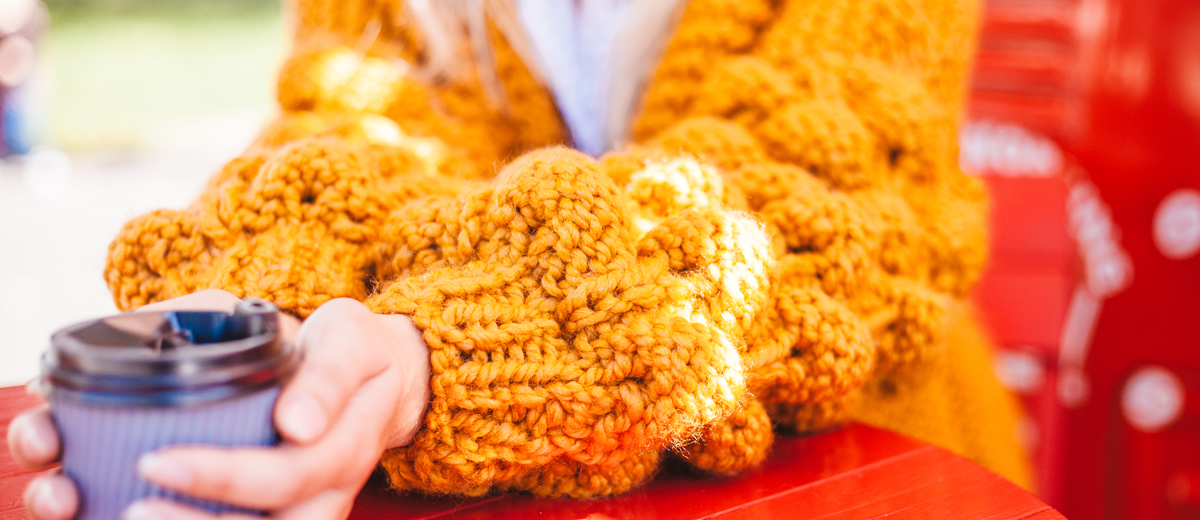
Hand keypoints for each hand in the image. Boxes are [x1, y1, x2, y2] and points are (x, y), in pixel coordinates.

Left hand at [9, 290, 430, 519]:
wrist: (380, 380)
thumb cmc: (355, 352)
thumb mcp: (350, 340)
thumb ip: (327, 375)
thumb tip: (297, 422)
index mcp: (345, 447)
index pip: (285, 475)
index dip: (221, 475)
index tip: (155, 459)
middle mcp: (328, 494)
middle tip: (128, 508)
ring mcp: (307, 512)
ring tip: (128, 518)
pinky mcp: (283, 517)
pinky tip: (140, 514)